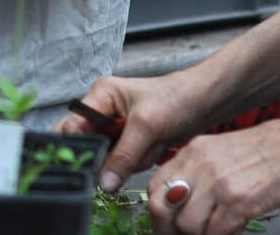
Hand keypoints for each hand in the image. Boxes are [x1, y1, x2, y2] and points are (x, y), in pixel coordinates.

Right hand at [57, 74, 199, 189]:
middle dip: (111, 154)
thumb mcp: (146, 126)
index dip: (76, 147)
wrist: (205, 103)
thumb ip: (123, 155)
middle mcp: (104, 111)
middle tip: (131, 152)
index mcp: (100, 95)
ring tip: (153, 142)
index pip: (73, 126)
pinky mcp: (131, 142)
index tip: (88, 166)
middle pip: (90, 144)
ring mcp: (118, 128)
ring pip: (109, 158)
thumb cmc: (176, 100)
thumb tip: (104, 183)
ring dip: (132, 159)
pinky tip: (156, 147)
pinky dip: (141, 161)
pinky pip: (125, 163)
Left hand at [59, 75, 279, 234]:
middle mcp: (199, 165)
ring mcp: (217, 184)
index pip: (155, 186)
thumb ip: (196, 171)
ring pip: (187, 226)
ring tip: (214, 230)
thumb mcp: (220, 150)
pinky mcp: (238, 202)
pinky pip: (215, 233)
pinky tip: (232, 229)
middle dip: (167, 230)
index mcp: (192, 151)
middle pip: (161, 208)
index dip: (158, 211)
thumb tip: (178, 202)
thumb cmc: (267, 151)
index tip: (165, 225)